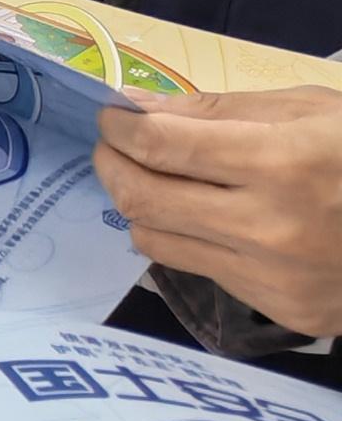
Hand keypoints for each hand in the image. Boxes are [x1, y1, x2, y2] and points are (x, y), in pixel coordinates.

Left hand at [97, 88, 341, 336]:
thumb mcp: (308, 109)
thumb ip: (218, 111)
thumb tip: (138, 110)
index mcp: (280, 164)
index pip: (159, 147)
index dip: (119, 129)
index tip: (111, 118)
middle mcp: (269, 228)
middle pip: (142, 199)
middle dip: (113, 165)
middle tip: (115, 147)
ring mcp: (274, 278)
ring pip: (156, 241)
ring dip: (141, 206)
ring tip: (155, 180)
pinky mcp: (282, 310)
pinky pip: (200, 271)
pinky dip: (186, 240)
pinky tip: (206, 219)